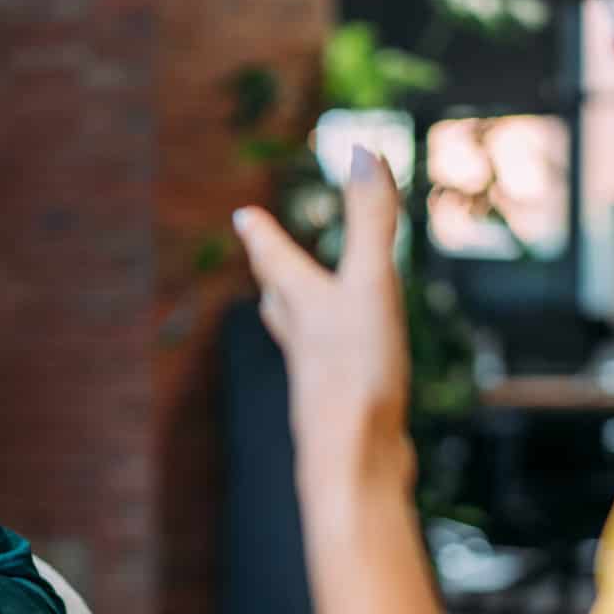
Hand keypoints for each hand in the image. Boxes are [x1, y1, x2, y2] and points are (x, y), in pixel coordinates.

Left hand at [236, 149, 412, 481]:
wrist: (354, 463)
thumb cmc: (356, 372)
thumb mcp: (370, 283)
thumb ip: (369, 221)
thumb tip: (362, 150)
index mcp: (302, 304)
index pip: (274, 259)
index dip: (262, 234)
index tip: (242, 216)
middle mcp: (302, 340)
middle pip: (278, 298)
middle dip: (273, 273)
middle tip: (262, 256)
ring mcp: (319, 378)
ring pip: (300, 337)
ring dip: (297, 315)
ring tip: (295, 306)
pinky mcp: (343, 409)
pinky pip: (334, 372)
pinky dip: (335, 356)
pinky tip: (350, 369)